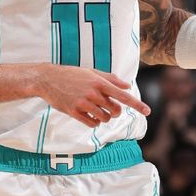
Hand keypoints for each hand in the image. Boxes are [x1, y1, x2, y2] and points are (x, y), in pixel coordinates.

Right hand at [34, 64, 150, 127]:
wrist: (48, 79)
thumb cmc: (72, 74)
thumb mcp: (91, 72)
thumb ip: (110, 79)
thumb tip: (127, 86)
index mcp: (99, 82)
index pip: (123, 95)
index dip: (136, 104)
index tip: (148, 111)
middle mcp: (93, 93)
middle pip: (115, 110)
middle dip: (115, 111)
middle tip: (108, 107)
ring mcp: (83, 103)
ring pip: (104, 118)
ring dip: (104, 117)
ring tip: (96, 109)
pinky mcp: (74, 112)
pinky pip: (92, 123)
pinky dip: (94, 122)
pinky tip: (89, 115)